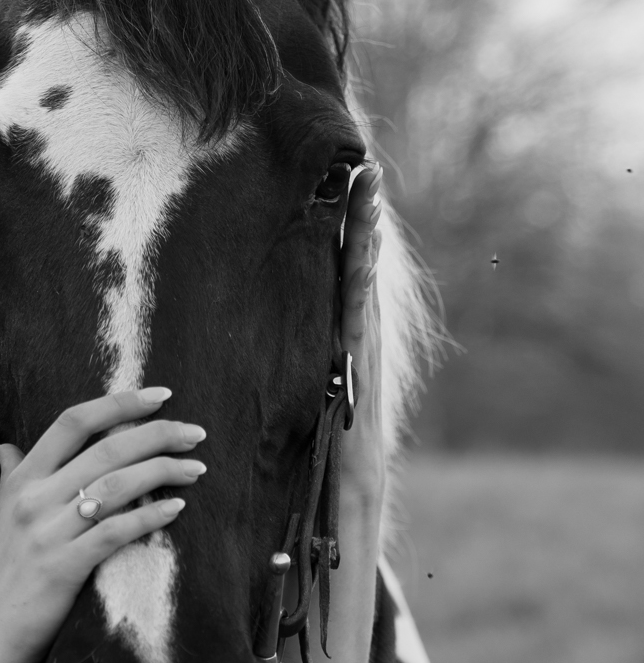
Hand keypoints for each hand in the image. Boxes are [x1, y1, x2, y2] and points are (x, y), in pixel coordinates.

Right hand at [0, 390, 207, 662]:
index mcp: (22, 478)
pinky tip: (177, 508)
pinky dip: (150, 517)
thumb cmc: (3, 573)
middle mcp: (33, 497)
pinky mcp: (64, 567)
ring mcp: (47, 532)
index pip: (72, 422)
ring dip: (162, 471)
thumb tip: (8, 444)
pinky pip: (115, 532)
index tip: (160, 395)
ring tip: (196, 468)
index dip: (119, 403)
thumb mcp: (1, 514)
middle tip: (195, 432)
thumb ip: (12, 474)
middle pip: (104, 449)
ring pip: (114, 486)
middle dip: (157, 434)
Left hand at [340, 162, 383, 508]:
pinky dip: (362, 287)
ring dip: (368, 239)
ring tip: (369, 195)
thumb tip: (293, 336)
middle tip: (366, 170)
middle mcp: (361, 338)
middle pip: (363, 267)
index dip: (350, 234)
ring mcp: (365, 351)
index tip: (350, 189)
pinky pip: (360, 320)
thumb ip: (308, 361)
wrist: (349, 493)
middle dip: (366, 220)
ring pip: (366, 284)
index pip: (347, 275)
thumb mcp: (311, 392)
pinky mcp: (360, 369)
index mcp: (346, 337)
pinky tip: (361, 256)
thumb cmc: (325, 450)